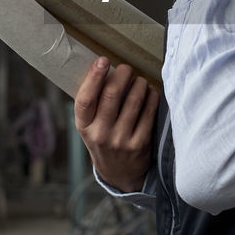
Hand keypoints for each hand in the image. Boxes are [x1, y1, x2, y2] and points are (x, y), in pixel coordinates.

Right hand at [74, 57, 157, 192]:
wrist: (118, 173)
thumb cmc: (103, 140)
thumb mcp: (90, 126)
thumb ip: (94, 103)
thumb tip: (103, 68)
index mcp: (84, 127)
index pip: (85, 100)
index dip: (93, 77)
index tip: (103, 60)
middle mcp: (100, 135)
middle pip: (111, 96)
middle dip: (122, 75)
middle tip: (126, 68)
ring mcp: (120, 140)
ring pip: (133, 101)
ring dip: (139, 84)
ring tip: (139, 80)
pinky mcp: (140, 143)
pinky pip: (148, 112)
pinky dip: (151, 97)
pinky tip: (150, 91)